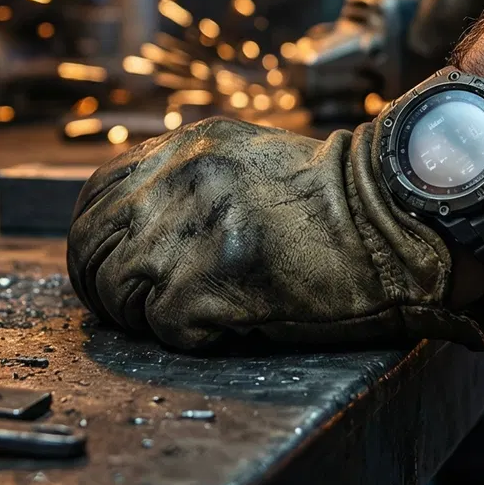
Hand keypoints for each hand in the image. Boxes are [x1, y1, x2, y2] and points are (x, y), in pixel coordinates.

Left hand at [67, 118, 483, 351]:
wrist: (394, 218)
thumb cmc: (335, 203)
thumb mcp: (250, 162)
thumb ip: (191, 179)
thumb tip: (140, 221)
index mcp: (187, 148)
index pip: (95, 193)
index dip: (94, 239)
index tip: (110, 266)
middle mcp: (178, 180)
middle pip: (89, 244)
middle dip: (102, 285)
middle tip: (134, 309)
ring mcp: (189, 229)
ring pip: (116, 289)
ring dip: (145, 315)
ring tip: (191, 316)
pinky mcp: (209, 281)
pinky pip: (165, 326)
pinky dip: (191, 337)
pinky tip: (227, 326)